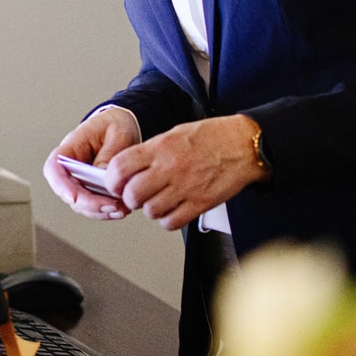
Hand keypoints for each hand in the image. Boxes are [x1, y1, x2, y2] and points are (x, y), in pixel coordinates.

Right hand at [43, 106, 140, 220]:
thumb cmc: (115, 125)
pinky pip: (93, 206)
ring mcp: (80, 180)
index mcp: (70, 147)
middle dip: (89, 204)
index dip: (60, 185)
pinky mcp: (92, 189)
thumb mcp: (117, 134)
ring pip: (80, 204)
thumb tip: (103, 179)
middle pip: (68, 192)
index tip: (74, 197)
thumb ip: (109, 155)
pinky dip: (106, 211)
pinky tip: (121, 208)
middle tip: (112, 207)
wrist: (125, 125)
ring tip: (122, 209)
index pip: (54, 167)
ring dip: (99, 211)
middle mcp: (71, 167)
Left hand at [109, 114, 265, 231]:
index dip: (111, 179)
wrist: (244, 145)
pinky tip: (171, 210)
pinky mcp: (201, 204)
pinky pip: (171, 222)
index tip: (114, 183)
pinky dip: (167, 220)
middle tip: (135, 194)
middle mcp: (170, 168)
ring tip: (156, 200)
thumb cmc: (211, 137)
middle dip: (129, 197)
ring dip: (149, 209)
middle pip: (132, 194)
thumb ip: (149, 151)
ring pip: (150, 211)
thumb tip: (127, 168)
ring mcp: (186, 188)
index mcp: (160, 148)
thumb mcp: (173, 134)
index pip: (120, 167)